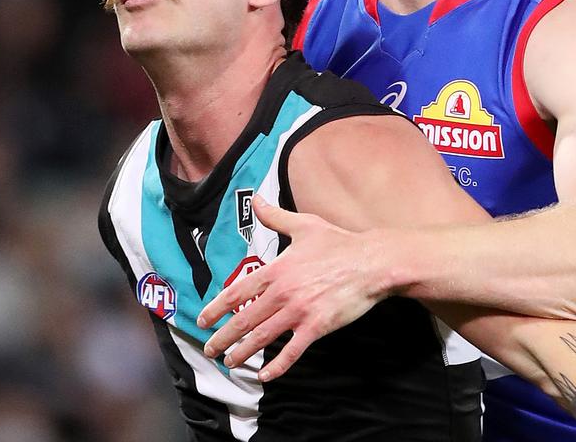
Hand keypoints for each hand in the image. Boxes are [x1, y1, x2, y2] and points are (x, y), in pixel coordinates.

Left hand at [197, 196, 390, 380]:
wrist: (372, 263)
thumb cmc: (339, 243)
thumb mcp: (304, 225)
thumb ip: (275, 217)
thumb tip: (256, 200)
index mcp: (277, 270)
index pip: (237, 292)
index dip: (216, 309)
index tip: (203, 320)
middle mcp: (283, 292)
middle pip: (244, 320)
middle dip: (223, 338)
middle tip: (210, 350)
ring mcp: (299, 311)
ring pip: (263, 338)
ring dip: (242, 353)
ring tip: (230, 362)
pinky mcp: (317, 326)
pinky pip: (292, 351)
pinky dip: (277, 366)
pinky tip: (265, 375)